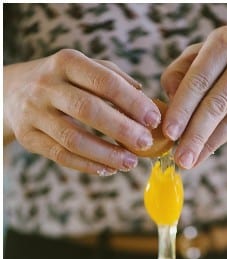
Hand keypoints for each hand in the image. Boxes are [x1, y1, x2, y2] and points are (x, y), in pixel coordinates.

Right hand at [3, 51, 160, 174]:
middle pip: (87, 109)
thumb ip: (115, 80)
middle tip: (146, 143)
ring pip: (73, 138)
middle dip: (121, 129)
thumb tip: (149, 100)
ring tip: (131, 163)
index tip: (154, 119)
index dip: (132, 101)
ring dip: (107, 154)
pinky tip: (109, 169)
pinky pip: (61, 156)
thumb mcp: (84, 70)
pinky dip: (88, 166)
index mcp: (66, 63)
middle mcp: (46, 85)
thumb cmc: (63, 82)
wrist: (10, 91)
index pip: (103, 80)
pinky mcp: (29, 137)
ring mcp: (34, 112)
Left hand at [161, 27, 226, 168]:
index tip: (168, 133)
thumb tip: (169, 97)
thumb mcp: (210, 52)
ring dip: (211, 142)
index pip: (198, 80)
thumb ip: (184, 70)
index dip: (182, 108)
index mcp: (225, 40)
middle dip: (196, 134)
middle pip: (217, 103)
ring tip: (192, 160)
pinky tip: (211, 149)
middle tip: (181, 159)